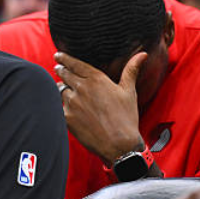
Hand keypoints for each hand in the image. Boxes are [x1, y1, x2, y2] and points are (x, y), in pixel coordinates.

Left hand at [55, 51, 147, 165]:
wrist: (119, 144)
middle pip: (64, 74)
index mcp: (96, 79)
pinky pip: (57, 106)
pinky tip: (61, 105)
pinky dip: (59, 104)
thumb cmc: (126, 117)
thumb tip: (142, 54)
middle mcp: (81, 88)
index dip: (64, 59)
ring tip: (61, 87)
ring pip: (59, 90)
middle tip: (58, 68)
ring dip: (60, 87)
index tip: (58, 55)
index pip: (74, 64)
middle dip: (60, 70)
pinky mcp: (66, 117)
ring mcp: (72, 103)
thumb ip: (131, 70)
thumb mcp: (129, 91)